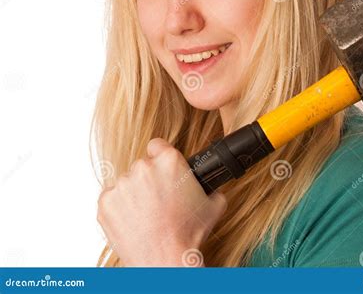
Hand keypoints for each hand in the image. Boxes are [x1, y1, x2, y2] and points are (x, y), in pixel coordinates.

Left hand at [97, 138, 227, 266]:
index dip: (160, 157)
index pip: (157, 145)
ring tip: (146, 215)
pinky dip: (119, 207)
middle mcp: (144, 167)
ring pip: (126, 182)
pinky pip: (111, 198)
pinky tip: (133, 220)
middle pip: (142, 165)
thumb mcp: (213, 205)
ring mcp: (122, 184)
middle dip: (149, 180)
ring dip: (134, 194)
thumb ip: (210, 187)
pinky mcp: (106, 202)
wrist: (165, 260)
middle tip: (158, 200)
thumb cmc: (187, 234)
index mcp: (169, 160)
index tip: (161, 168)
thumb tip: (212, 186)